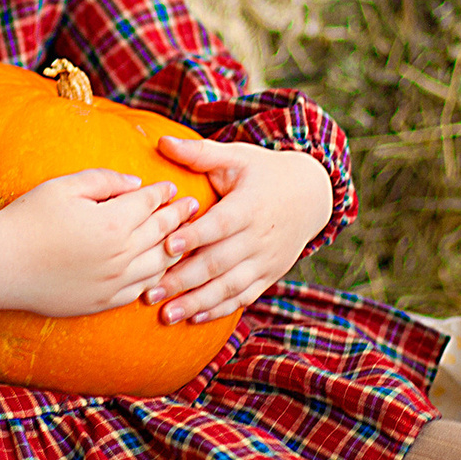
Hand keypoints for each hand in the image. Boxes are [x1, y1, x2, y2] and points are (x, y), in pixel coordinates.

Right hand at [0, 169, 198, 318]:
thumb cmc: (27, 219)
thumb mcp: (63, 186)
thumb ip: (104, 180)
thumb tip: (135, 184)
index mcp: (113, 223)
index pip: (149, 204)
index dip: (163, 194)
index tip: (174, 188)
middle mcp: (120, 256)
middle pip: (161, 233)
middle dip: (179, 218)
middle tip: (194, 208)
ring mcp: (113, 283)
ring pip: (158, 265)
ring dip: (174, 249)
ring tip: (185, 239)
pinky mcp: (102, 302)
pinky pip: (140, 290)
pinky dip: (155, 278)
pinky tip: (158, 270)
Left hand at [144, 136, 332, 324]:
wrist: (310, 196)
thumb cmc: (263, 172)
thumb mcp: (237, 156)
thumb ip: (199, 153)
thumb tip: (161, 141)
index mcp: (249, 206)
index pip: (221, 224)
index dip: (196, 236)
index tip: (168, 245)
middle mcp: (259, 237)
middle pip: (219, 262)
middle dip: (183, 279)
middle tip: (149, 292)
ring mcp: (265, 261)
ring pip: (229, 286)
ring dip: (197, 302)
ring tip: (165, 315)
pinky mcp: (268, 276)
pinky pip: (243, 297)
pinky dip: (219, 309)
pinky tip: (193, 318)